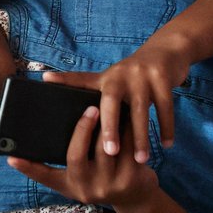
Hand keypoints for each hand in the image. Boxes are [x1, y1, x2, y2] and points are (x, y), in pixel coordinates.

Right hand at [8, 107, 161, 209]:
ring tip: (110, 106)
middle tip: (89, 109)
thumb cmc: (103, 179)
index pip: (45, 177)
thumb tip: (45, 133)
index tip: (10, 157)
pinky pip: (128, 148)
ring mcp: (109, 185)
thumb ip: (70, 160)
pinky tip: (128, 116)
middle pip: (77, 155)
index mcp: (70, 186)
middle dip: (82, 129)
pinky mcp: (130, 178)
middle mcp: (87, 189)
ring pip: (105, 148)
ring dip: (108, 124)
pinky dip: (128, 130)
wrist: (136, 199)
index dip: (28, 168)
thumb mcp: (81, 178)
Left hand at [42, 33, 195, 163]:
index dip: (63, 80)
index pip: (81, 81)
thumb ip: (90, 89)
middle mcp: (120, 74)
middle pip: (111, 102)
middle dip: (110, 128)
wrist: (166, 52)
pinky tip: (167, 145)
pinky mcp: (163, 77)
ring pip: (140, 110)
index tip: (45, 81)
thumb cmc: (133, 76)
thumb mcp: (112, 80)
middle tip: (109, 153)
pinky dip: (167, 127)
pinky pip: (165, 107)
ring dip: (141, 136)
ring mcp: (142, 74)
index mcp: (104, 77)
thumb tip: (59, 97)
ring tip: (141, 160)